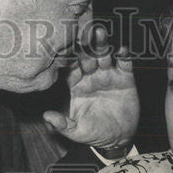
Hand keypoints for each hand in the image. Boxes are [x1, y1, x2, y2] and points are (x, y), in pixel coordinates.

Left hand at [43, 24, 138, 149]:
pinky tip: (122, 49)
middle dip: (85, 45)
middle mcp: (91, 77)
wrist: (118, 140)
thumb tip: (46, 117)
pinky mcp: (125, 79)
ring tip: (100, 33)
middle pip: (87, 56)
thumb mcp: (76, 131)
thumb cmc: (94, 134)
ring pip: (104, 56)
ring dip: (102, 44)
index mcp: (77, 85)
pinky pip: (125, 64)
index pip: (71, 67)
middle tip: (83, 33)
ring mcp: (108, 76)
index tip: (66, 47)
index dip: (69, 57)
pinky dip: (124, 55)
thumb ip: (62, 124)